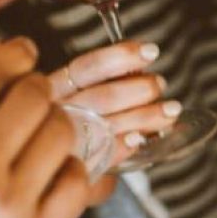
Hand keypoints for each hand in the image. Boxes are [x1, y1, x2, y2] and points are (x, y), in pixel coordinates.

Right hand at [0, 38, 91, 217]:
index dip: (16, 56)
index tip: (25, 54)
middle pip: (36, 97)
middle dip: (38, 92)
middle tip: (34, 99)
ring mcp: (6, 202)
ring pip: (64, 132)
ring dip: (58, 126)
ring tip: (42, 134)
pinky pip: (78, 178)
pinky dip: (72, 169)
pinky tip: (53, 171)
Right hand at [48, 41, 176, 169]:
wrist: (45, 166)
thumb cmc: (69, 120)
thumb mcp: (76, 94)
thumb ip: (105, 80)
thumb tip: (142, 68)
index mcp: (54, 88)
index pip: (87, 68)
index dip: (119, 57)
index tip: (150, 51)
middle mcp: (57, 113)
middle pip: (103, 97)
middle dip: (140, 89)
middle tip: (160, 84)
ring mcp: (65, 140)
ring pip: (108, 126)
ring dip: (145, 116)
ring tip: (171, 110)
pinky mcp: (74, 165)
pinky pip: (105, 155)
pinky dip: (125, 146)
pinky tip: (139, 139)